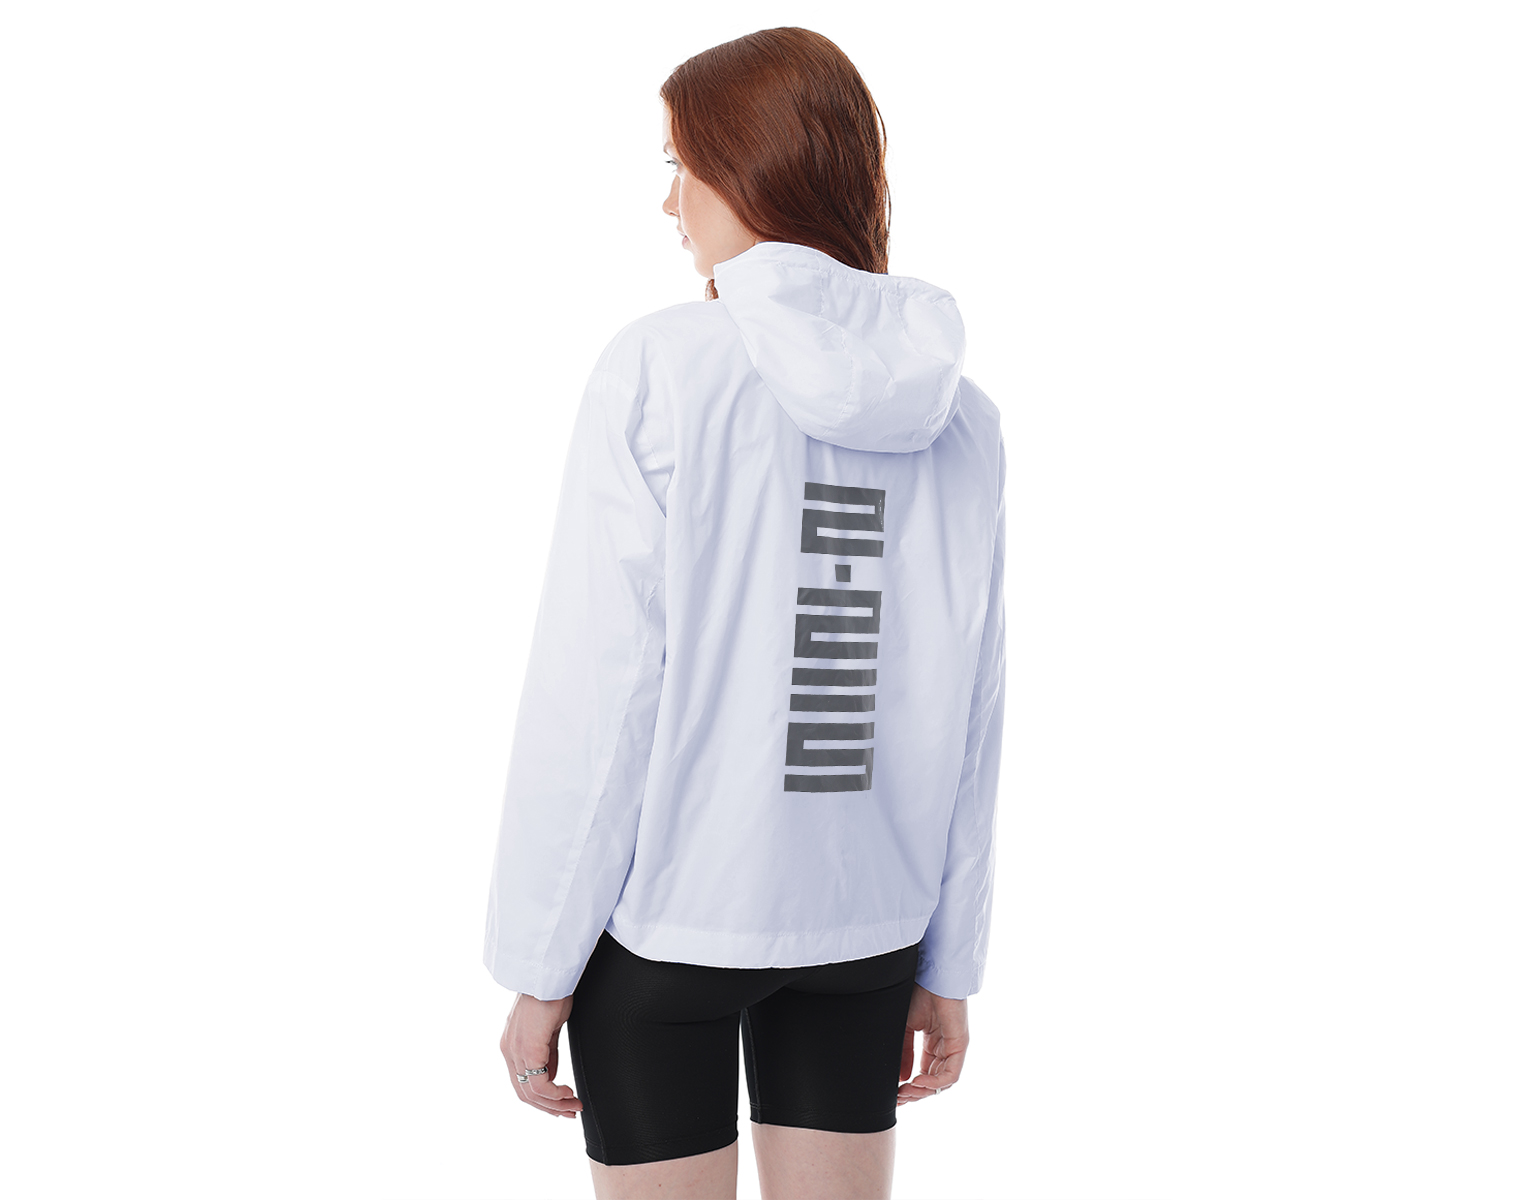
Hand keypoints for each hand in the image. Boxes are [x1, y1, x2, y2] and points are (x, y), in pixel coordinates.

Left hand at [500, 992, 582, 1118]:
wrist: (549, 975)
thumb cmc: (552, 994)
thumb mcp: (549, 1029)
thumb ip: (547, 1054)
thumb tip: (552, 1075)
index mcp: (511, 1045)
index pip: (522, 1084)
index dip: (542, 1100)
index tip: (562, 1105)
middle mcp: (509, 1050)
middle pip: (524, 1094)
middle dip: (550, 1108)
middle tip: (571, 1111)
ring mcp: (515, 1051)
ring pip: (531, 1094)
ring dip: (555, 1104)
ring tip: (574, 1104)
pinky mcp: (528, 1049)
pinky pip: (539, 1085)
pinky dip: (555, 1095)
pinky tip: (568, 1092)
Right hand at [897, 982, 968, 1104]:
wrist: (929, 975)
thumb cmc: (917, 994)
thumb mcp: (905, 1028)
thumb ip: (904, 1053)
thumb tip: (900, 1079)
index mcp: (933, 1044)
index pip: (924, 1074)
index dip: (910, 1087)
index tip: (895, 1093)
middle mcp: (945, 1048)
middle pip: (933, 1082)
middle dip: (915, 1093)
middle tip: (899, 1097)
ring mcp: (954, 1048)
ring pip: (942, 1082)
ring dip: (923, 1091)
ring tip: (905, 1092)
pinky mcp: (960, 1046)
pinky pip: (950, 1074)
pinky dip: (934, 1082)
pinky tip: (917, 1082)